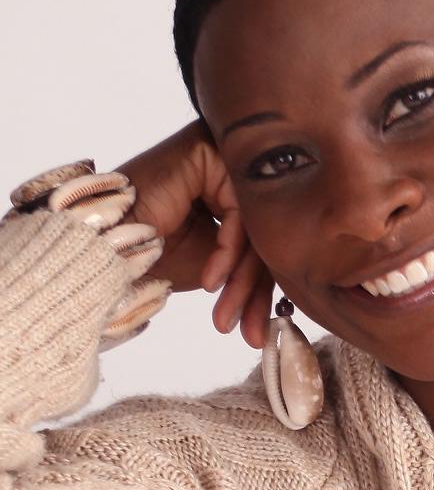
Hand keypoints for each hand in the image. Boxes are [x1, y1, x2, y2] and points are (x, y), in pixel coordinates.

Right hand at [114, 120, 273, 348]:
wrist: (91, 242)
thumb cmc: (143, 252)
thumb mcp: (203, 267)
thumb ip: (243, 269)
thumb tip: (286, 302)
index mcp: (229, 195)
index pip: (257, 243)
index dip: (256, 291)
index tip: (254, 334)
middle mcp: (233, 173)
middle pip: (260, 235)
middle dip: (252, 292)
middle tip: (250, 334)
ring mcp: (226, 160)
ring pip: (255, 227)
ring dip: (240, 281)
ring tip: (226, 319)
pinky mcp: (214, 154)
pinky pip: (240, 212)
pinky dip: (228, 251)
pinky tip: (211, 280)